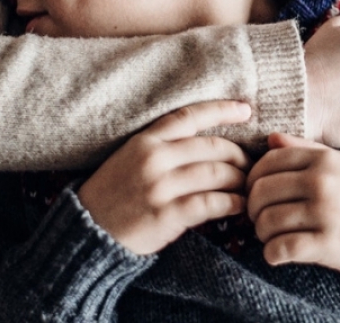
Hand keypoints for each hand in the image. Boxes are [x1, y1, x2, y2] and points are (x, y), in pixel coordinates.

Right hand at [78, 100, 251, 254]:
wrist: (88, 229)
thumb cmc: (115, 192)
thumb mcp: (131, 157)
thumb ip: (164, 146)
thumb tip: (209, 144)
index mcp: (146, 140)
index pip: (190, 116)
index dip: (222, 110)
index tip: (246, 110)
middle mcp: (154, 158)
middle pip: (212, 147)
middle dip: (239, 156)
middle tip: (251, 165)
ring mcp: (160, 186)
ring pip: (216, 174)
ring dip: (239, 180)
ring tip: (247, 187)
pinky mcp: (166, 215)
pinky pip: (210, 204)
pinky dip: (231, 204)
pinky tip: (238, 206)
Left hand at [247, 133, 339, 278]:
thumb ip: (307, 150)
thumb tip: (271, 139)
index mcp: (323, 159)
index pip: (268, 162)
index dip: (253, 180)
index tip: (255, 194)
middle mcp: (322, 182)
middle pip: (261, 191)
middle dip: (252, 208)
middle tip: (258, 219)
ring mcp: (325, 213)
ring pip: (267, 221)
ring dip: (261, 233)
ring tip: (268, 237)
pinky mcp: (329, 245)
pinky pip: (282, 248)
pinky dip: (271, 254)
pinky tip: (276, 254)